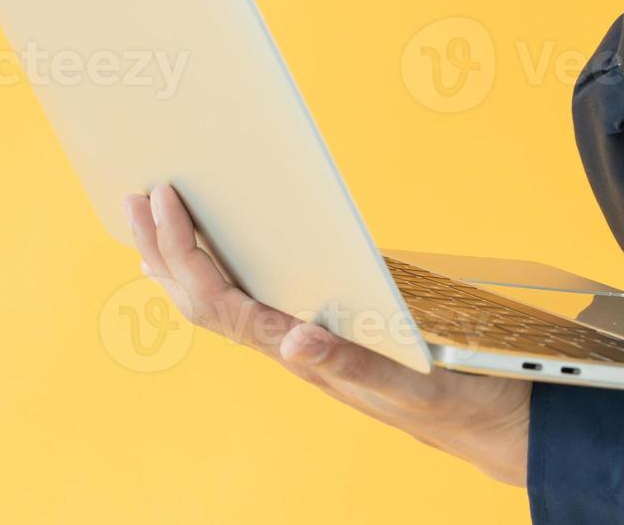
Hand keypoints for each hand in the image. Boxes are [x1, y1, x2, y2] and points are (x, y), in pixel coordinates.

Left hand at [125, 184, 532, 485]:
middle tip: (137, 198)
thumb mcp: (409, 382)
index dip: (188, 253)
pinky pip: (252, 308)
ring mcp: (302, 348)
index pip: (223, 303)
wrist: (486, 425)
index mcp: (304, 358)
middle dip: (165, 249)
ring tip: (152, 223)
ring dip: (181, 264)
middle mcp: (292, 353)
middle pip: (205, 302)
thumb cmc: (452, 402)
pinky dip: (219, 279)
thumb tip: (293, 341)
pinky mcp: (322, 340)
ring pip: (220, 307)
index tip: (168, 200)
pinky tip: (210, 264)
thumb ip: (349, 364)